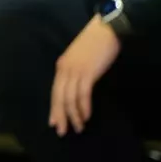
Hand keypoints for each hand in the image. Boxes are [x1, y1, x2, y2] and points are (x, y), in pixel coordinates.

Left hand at [50, 15, 122, 136]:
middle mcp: (65, 69)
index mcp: (62, 66)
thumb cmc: (95, 43)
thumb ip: (76, 72)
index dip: (54, 108)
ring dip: (74, 115)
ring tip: (78, 127)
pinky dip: (83, 107)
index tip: (54, 122)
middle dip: (60, 116)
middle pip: (58, 97)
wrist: (106, 29)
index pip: (55, 91)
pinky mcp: (88, 72)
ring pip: (69, 98)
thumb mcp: (80, 59)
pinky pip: (83, 94)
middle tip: (62, 131)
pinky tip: (86, 116)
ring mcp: (75, 71)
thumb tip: (77, 88)